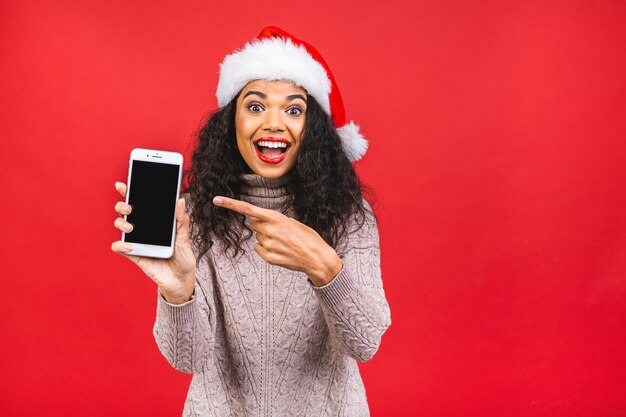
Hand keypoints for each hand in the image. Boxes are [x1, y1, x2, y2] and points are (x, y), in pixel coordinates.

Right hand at [111, 182, 196, 303]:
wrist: (181, 280)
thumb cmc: (183, 258)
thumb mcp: (185, 238)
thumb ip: (181, 221)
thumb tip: (180, 200)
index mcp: (156, 221)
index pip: (141, 203)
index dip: (130, 192)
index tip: (124, 184)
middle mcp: (144, 228)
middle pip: (125, 211)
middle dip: (122, 205)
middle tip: (130, 208)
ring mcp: (137, 241)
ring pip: (120, 225)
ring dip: (121, 223)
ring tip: (131, 227)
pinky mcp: (134, 255)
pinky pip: (119, 248)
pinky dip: (121, 245)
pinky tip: (131, 247)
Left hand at [213, 196, 341, 285]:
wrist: (317, 258)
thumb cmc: (308, 238)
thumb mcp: (293, 222)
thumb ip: (274, 221)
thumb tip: (258, 224)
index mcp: (276, 218)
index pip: (248, 209)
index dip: (230, 204)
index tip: (216, 200)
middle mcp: (269, 231)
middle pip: (253, 224)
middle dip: (262, 225)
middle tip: (279, 231)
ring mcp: (268, 245)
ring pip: (258, 237)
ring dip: (267, 238)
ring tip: (284, 242)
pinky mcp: (268, 257)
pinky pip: (259, 249)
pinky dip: (267, 249)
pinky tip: (280, 251)